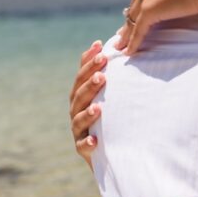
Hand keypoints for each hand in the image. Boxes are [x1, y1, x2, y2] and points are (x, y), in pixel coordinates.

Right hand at [70, 40, 107, 169]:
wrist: (116, 152)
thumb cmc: (116, 118)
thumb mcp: (115, 96)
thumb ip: (113, 75)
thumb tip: (119, 44)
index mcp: (83, 96)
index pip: (82, 76)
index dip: (88, 61)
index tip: (100, 46)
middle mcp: (78, 111)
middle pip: (79, 94)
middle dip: (89, 82)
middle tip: (103, 71)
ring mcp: (79, 131)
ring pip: (78, 119)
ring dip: (87, 112)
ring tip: (99, 107)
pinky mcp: (84, 150)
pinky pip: (83, 146)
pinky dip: (88, 143)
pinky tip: (95, 140)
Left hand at [118, 0, 197, 54]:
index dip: (138, 8)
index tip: (133, 19)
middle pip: (134, 6)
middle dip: (128, 22)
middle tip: (123, 35)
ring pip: (132, 19)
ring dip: (127, 35)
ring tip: (122, 46)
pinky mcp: (149, 10)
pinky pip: (138, 29)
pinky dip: (134, 42)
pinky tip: (130, 52)